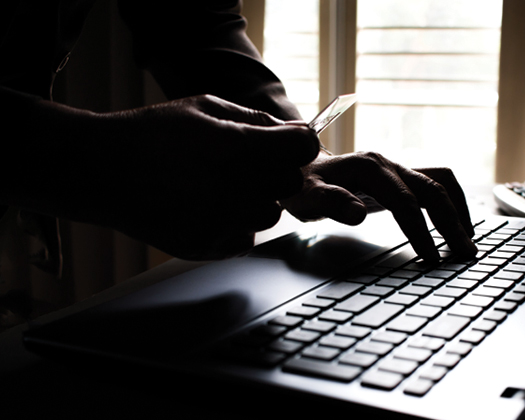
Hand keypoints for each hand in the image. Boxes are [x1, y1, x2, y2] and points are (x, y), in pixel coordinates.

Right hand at [24, 95, 318, 259]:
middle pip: (290, 184)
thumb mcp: (205, 107)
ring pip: (270, 216)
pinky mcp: (207, 246)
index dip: (298, 143)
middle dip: (276, 172)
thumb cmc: (153, 133)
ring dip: (255, 201)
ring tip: (220, 186)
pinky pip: (244, 239)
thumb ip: (255, 119)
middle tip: (245, 164)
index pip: (303, 148)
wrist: (102, 170)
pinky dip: (234, 227)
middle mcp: (236, 187)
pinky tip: (205, 208)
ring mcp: (222, 221)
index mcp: (239, 146)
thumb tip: (292, 132)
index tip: (287, 143)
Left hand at [280, 151, 476, 261]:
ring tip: (469, 239)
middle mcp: (389, 164)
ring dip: (458, 208)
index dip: (420, 230)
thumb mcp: (307, 195)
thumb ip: (330, 201)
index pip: (405, 201)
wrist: (303, 169)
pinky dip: (451, 201)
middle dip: (451, 222)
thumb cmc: (304, 185)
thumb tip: (357, 213)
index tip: (431, 257)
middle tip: (465, 252)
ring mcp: (398, 169)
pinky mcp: (401, 177)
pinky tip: (457, 223)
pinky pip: (435, 183)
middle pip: (432, 189)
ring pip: (440, 182)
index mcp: (369, 168)